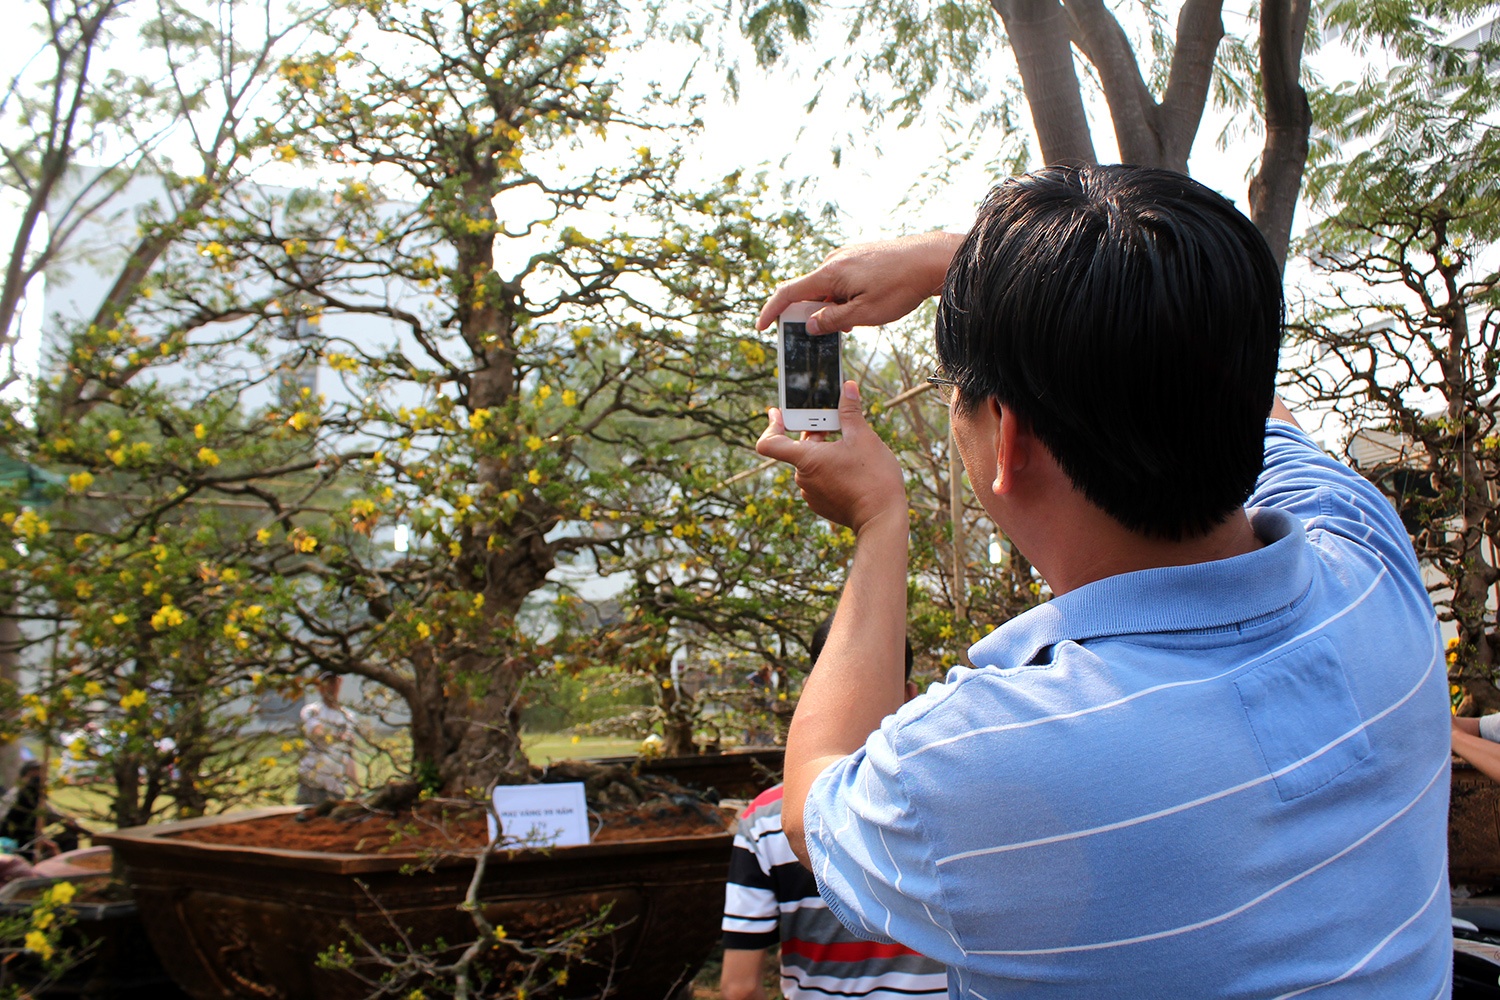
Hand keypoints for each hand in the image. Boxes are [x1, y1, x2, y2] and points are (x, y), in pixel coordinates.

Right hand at [756, 231, 964, 332]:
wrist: (932, 259)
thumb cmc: (901, 286)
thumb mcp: (865, 313)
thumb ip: (833, 321)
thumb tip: (808, 325)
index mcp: (829, 273)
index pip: (789, 293)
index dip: (771, 311)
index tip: (761, 327)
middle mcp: (833, 260)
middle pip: (809, 292)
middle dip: (811, 316)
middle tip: (825, 336)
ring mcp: (847, 256)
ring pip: (827, 288)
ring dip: (832, 308)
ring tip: (854, 323)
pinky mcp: (859, 257)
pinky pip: (841, 280)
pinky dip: (843, 298)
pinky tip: (861, 309)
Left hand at [756, 381, 906, 534]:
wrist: (882, 519)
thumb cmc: (873, 478)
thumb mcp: (863, 437)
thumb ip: (850, 411)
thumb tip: (848, 387)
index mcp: (805, 459)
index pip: (769, 443)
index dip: (772, 425)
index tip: (778, 413)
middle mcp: (802, 478)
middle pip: (798, 449)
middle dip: (815, 435)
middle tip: (837, 424)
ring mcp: (811, 494)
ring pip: (811, 464)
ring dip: (824, 453)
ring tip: (850, 448)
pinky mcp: (822, 504)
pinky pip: (819, 480)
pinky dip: (829, 470)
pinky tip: (851, 468)